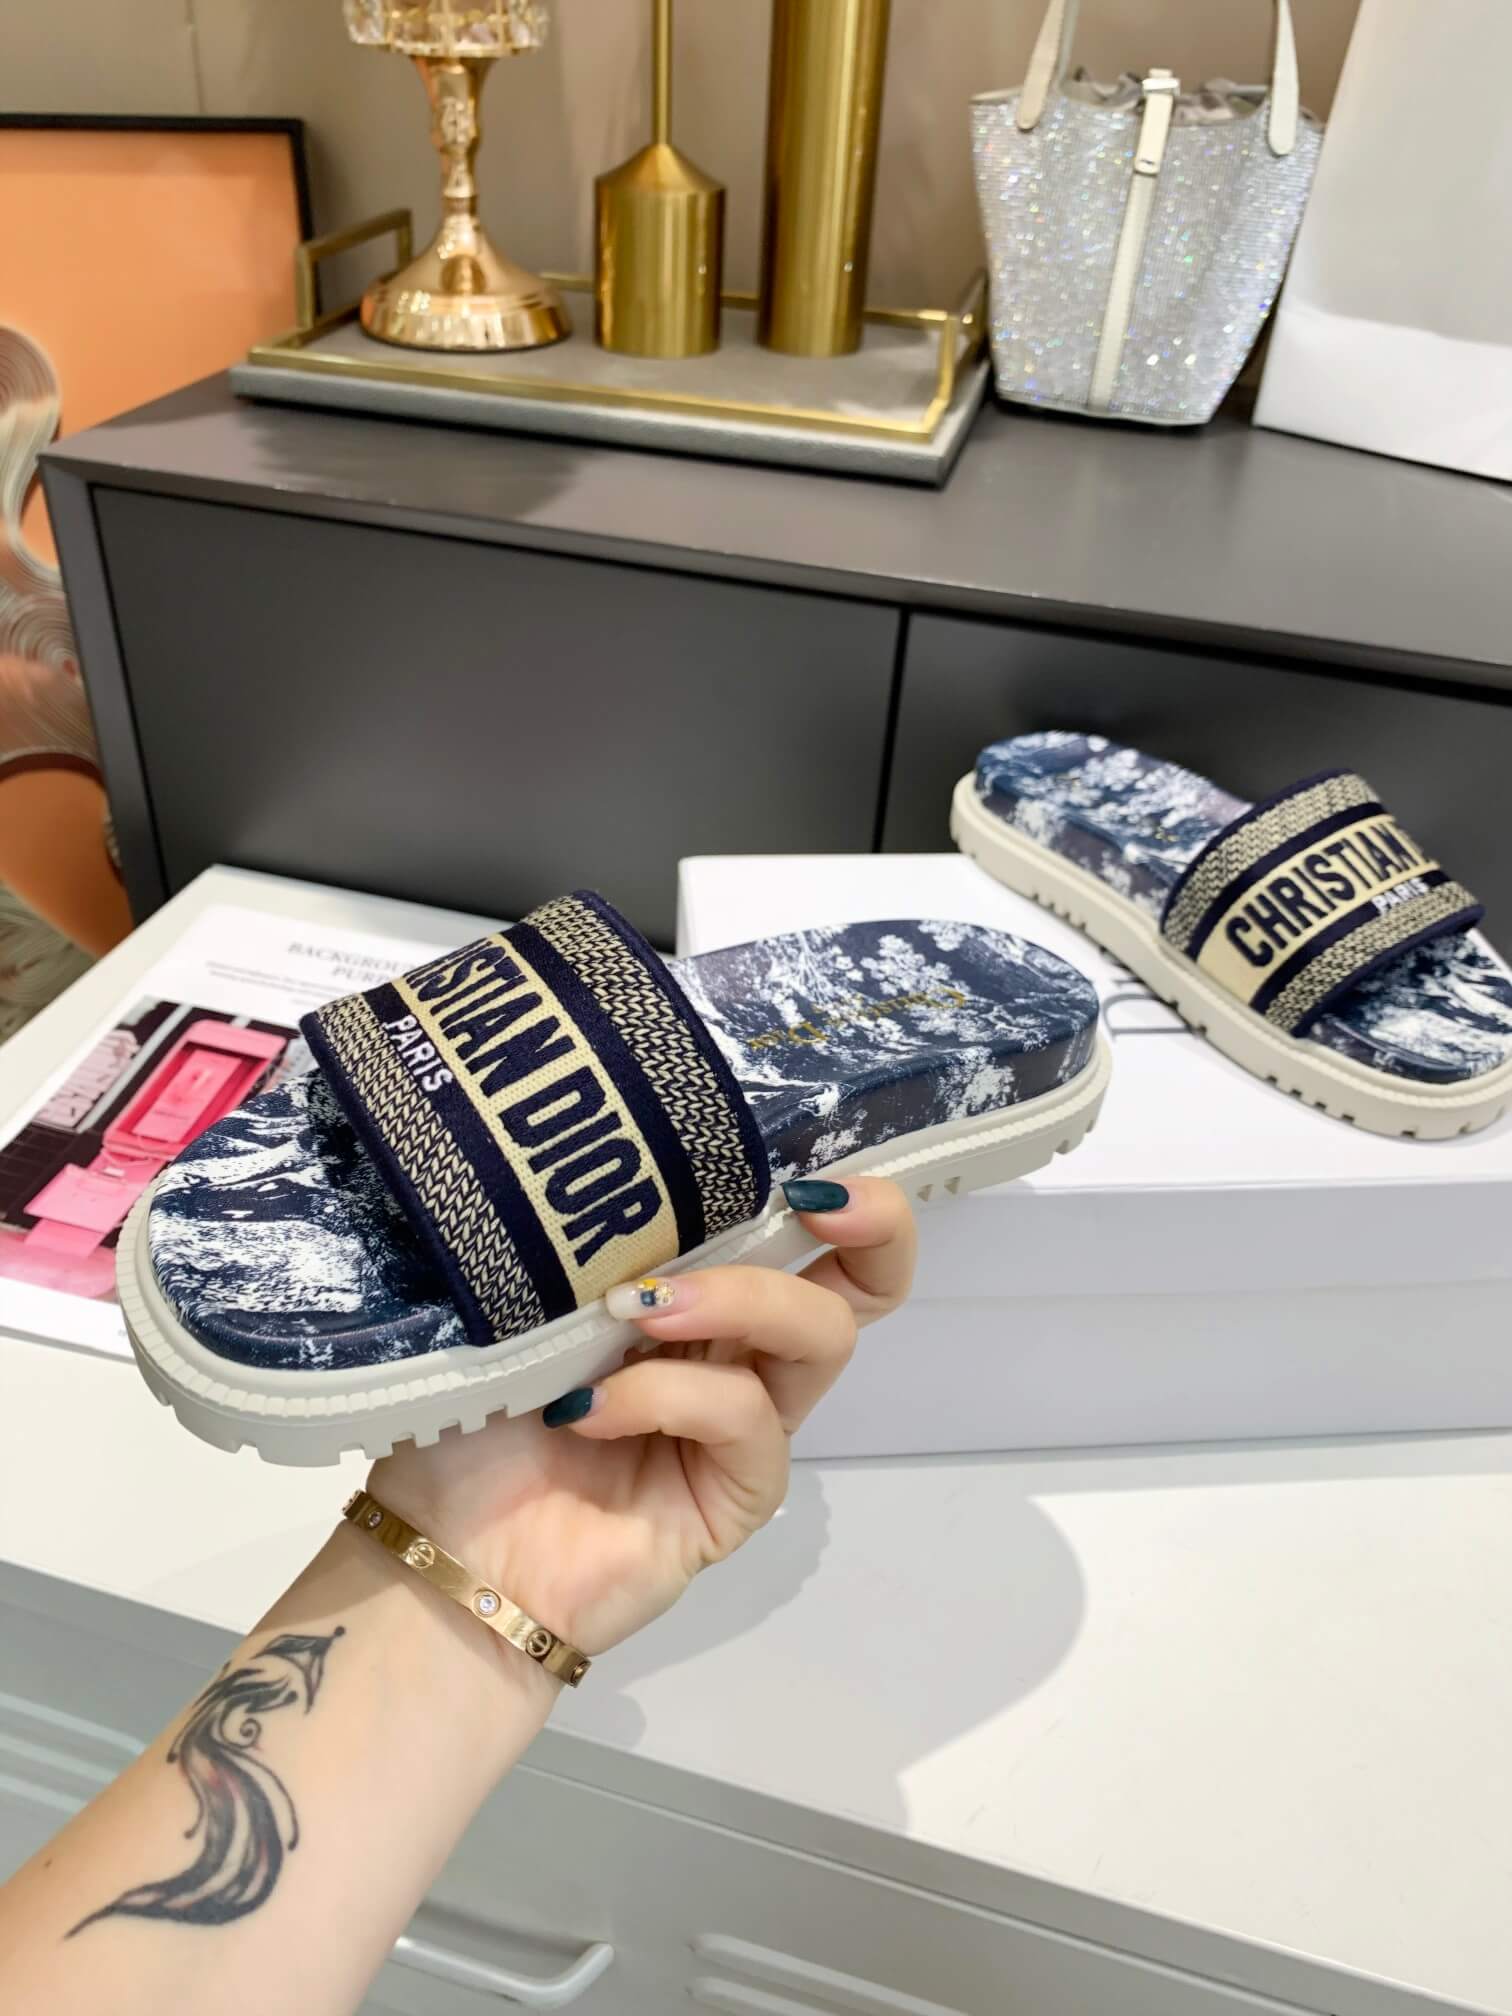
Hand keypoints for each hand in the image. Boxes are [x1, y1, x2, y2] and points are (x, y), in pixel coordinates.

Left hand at [369, 1177, 915, 1661]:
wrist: (443, 1554)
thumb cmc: (472, 1425)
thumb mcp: (519, 1310)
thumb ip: (584, 1249)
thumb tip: (608, 1171)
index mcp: (694, 1296)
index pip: (800, 1232)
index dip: (841, 1191)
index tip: (803, 1163)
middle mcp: (737, 1353)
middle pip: (861, 1284)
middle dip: (870, 1225)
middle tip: (809, 1198)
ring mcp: (743, 1427)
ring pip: (820, 1336)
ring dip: (738, 1298)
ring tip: (638, 1310)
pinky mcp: (737, 1495)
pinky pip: (745, 1420)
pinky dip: (667, 1395)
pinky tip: (590, 1409)